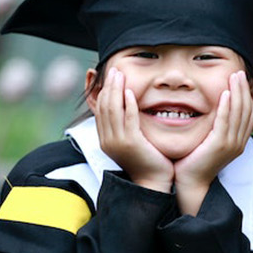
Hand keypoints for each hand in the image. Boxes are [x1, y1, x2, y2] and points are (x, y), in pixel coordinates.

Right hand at [93, 68, 172, 191]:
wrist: (153, 182)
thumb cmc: (147, 161)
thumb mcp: (131, 142)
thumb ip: (126, 126)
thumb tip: (127, 107)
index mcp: (105, 140)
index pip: (99, 110)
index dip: (103, 91)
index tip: (110, 77)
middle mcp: (107, 140)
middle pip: (103, 107)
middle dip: (108, 86)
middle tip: (114, 70)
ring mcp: (117, 142)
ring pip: (112, 110)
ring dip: (116, 90)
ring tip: (120, 75)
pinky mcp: (131, 143)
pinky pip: (128, 119)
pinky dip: (128, 104)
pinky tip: (131, 92)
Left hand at [174, 71, 252, 189]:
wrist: (190, 183)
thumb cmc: (194, 162)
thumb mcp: (208, 142)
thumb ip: (214, 127)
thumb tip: (210, 111)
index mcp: (238, 141)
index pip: (248, 113)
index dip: (246, 95)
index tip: (241, 79)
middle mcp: (239, 142)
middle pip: (246, 110)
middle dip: (243, 89)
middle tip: (239, 72)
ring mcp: (231, 144)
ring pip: (238, 113)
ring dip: (237, 92)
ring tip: (234, 76)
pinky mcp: (220, 145)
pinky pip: (225, 121)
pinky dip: (227, 106)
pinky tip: (225, 93)